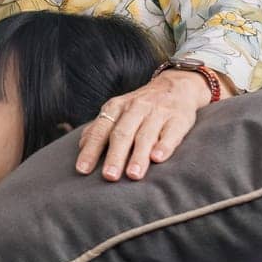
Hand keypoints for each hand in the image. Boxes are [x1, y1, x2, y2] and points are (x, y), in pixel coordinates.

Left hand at [75, 71, 213, 181]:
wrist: (176, 85)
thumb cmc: (140, 106)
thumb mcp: (117, 111)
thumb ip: (100, 128)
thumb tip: (81, 146)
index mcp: (116, 108)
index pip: (100, 131)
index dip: (91, 150)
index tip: (82, 170)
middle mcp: (135, 108)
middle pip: (122, 134)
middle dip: (115, 156)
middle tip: (109, 177)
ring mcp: (158, 113)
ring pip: (145, 136)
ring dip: (138, 156)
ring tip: (133, 175)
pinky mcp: (179, 118)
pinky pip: (171, 133)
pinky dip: (164, 146)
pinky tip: (158, 159)